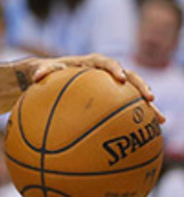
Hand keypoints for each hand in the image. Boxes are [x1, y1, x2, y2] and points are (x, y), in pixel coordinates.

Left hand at [27, 54, 164, 121]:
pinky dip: (136, 119)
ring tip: (159, 119)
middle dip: (141, 87)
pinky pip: (126, 108)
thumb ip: (42, 71)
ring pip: (134, 94)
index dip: (114, 69)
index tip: (120, 78)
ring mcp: (111, 86)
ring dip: (147, 106)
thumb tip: (37, 76)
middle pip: (130, 76)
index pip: (106, 63)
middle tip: (149, 98)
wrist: (49, 76)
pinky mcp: (112, 98)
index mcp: (90, 63)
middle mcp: (105, 72)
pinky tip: (146, 134)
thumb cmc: (45, 72)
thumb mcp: (41, 70)